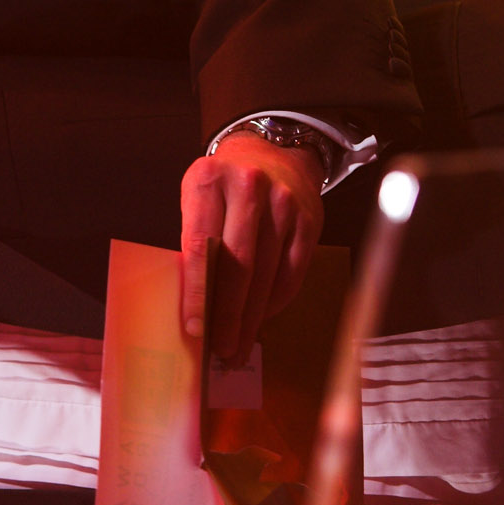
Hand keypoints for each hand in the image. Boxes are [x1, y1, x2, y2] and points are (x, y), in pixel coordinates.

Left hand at [179, 134, 325, 362]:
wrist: (272, 153)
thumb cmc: (223, 186)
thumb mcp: (198, 198)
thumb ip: (194, 242)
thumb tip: (195, 305)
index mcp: (208, 181)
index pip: (200, 246)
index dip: (198, 292)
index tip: (195, 329)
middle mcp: (248, 188)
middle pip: (239, 266)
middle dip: (229, 316)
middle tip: (222, 350)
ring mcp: (284, 203)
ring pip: (267, 274)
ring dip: (253, 318)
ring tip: (240, 346)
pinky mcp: (309, 220)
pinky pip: (291, 272)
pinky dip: (275, 301)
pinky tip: (262, 318)